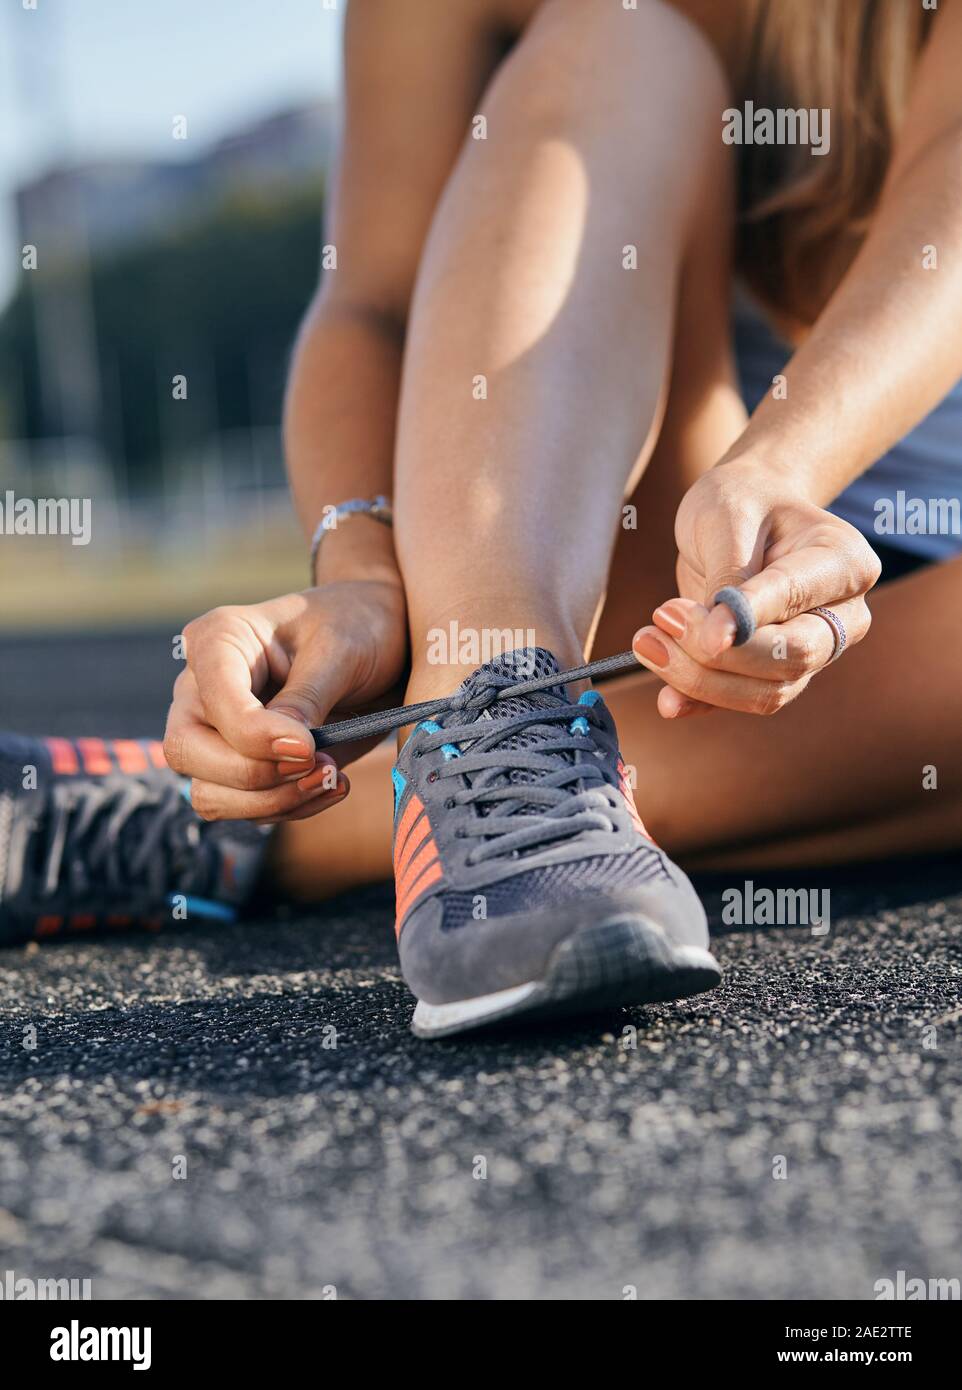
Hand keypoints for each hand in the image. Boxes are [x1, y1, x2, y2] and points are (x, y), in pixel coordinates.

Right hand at [163, 578, 406, 821]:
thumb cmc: (356, 626)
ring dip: (273, 802)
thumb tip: (286, 750)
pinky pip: (247, 808)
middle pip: (187, 752)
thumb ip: (307, 698)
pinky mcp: (243, 765)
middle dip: (254, 776)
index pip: (213, 700)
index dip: (255, 734)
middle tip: (319, 767)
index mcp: (219, 639)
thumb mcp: (341, 649)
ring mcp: (216, 731)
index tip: (309, 747)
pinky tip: (332, 784)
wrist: (382, 642)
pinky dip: (291, 807)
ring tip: (332, 778)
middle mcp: (203, 688)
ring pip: (209, 793)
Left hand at [632, 460, 881, 716]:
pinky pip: (745, 701)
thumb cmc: (742, 502)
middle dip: (716, 654)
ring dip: (699, 680)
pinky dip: (702, 703)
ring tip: (647, 642)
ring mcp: (816, 650)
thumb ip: (728, 577)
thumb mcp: (728, 518)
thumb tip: (719, 642)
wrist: (745, 513)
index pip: (793, 599)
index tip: (682, 619)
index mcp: (844, 563)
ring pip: (768, 691)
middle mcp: (843, 615)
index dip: (741, 618)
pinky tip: (666, 699)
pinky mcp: (780, 673)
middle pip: (790, 658)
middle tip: (658, 620)